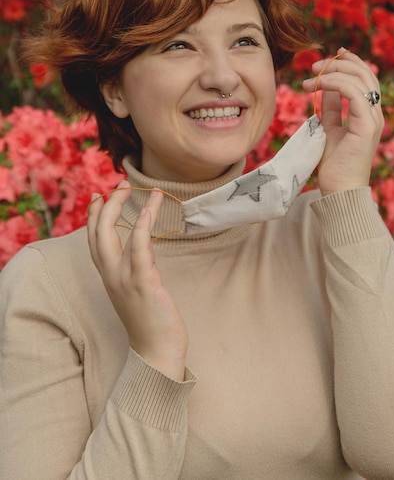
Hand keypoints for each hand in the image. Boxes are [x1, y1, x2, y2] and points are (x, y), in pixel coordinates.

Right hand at [87, 182, 187, 380]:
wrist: (157, 353)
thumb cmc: (150, 320)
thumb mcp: (135, 289)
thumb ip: (132, 268)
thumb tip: (139, 245)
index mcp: (109, 276)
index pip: (93, 239)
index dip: (94, 215)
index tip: (99, 194)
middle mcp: (111, 276)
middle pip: (97, 232)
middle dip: (107, 204)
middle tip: (121, 183)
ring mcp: (125, 280)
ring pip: (111, 236)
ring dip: (121, 207)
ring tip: (134, 188)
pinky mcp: (144, 285)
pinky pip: (138, 251)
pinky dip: (140, 229)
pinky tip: (146, 211)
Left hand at [302, 48, 383, 196]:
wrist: (339, 190)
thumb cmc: (334, 165)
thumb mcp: (329, 129)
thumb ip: (331, 109)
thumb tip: (325, 90)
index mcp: (368, 114)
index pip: (364, 78)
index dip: (348, 63)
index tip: (326, 59)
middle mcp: (374, 113)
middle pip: (365, 74)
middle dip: (339, 63)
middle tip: (314, 65)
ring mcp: (373, 119)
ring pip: (360, 79)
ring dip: (334, 71)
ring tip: (311, 75)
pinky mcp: (367, 126)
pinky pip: (354, 94)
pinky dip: (335, 84)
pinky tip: (317, 85)